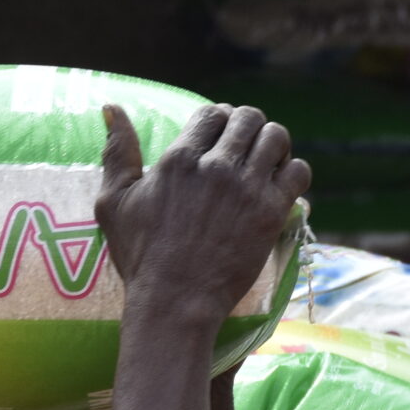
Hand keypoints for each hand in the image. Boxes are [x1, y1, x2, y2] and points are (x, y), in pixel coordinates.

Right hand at [97, 103, 311, 325]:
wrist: (174, 302)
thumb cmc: (140, 257)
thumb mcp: (113, 203)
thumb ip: (117, 152)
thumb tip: (111, 107)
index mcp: (179, 159)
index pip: (212, 113)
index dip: (220, 119)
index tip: (221, 137)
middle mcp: (215, 166)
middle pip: (249, 117)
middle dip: (249, 127)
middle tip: (246, 149)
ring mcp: (246, 188)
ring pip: (277, 137)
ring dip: (274, 145)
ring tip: (267, 163)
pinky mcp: (271, 212)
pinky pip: (298, 172)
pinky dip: (293, 173)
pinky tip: (282, 186)